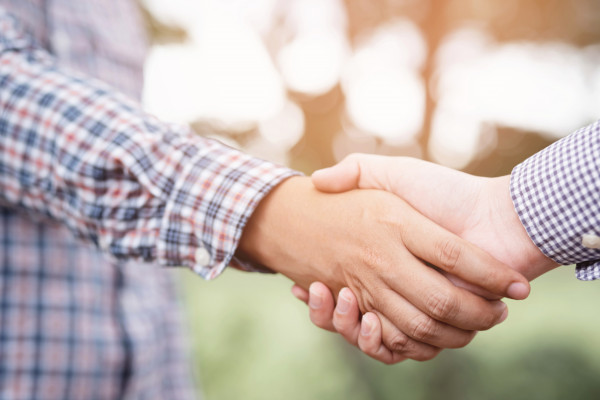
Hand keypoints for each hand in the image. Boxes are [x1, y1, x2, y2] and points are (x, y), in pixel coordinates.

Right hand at [296, 154, 558, 362]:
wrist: (500, 217)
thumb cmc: (446, 191)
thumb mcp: (393, 173)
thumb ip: (357, 170)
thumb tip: (316, 179)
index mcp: (384, 255)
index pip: (339, 284)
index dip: (318, 295)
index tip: (303, 289)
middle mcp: (395, 281)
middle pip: (352, 314)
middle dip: (331, 313)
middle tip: (316, 291)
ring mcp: (414, 302)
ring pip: (369, 332)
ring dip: (347, 326)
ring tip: (340, 300)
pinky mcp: (435, 321)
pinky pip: (398, 345)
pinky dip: (377, 342)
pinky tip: (367, 321)